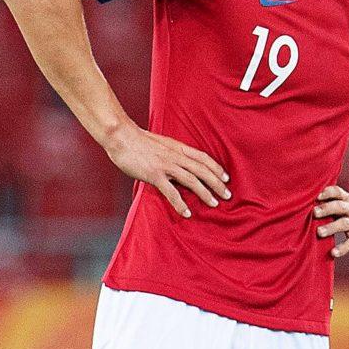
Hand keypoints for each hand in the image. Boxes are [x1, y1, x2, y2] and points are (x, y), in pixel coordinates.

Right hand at [102, 125, 230, 218]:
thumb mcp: (161, 143)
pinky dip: (180, 203)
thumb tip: (179, 162)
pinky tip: (187, 213)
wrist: (121, 136)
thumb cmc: (138, 140)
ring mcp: (166, 165)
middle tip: (228, 195)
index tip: (226, 178)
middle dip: (217, 183)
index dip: (216, 168)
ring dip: (205, 193)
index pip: (203, 158)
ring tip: (214, 204)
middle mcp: (175, 156)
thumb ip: (171, 152)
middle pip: (202, 170)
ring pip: (192, 180)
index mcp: (178, 147)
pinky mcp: (154, 174)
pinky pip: (171, 192)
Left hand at [314, 184, 348, 257]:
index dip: (329, 193)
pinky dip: (342, 248)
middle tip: (315, 212)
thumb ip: (330, 202)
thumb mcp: (345, 203)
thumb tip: (305, 203)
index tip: (318, 196)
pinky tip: (333, 252)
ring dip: (332, 227)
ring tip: (319, 232)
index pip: (339, 193)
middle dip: (327, 209)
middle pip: (341, 207)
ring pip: (345, 224)